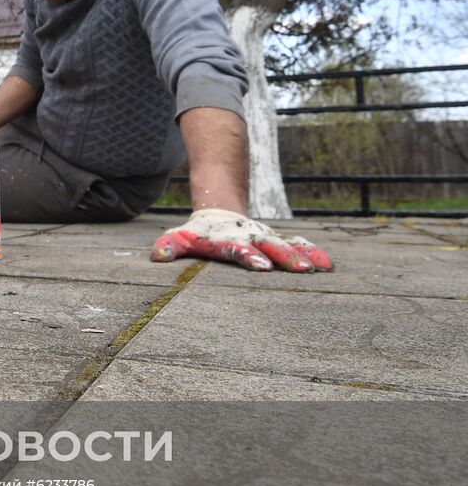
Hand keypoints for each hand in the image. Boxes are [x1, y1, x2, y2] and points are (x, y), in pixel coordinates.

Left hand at [151, 208, 333, 272]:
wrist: (219, 214)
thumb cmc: (199, 234)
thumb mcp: (182, 237)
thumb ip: (171, 245)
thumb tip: (158, 255)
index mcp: (228, 240)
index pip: (239, 249)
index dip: (249, 257)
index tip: (261, 266)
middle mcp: (251, 238)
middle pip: (269, 247)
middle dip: (285, 258)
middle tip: (301, 270)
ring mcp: (266, 238)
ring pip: (287, 245)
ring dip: (303, 255)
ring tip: (321, 268)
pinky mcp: (277, 240)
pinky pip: (297, 244)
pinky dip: (311, 251)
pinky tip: (328, 264)